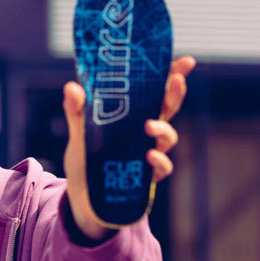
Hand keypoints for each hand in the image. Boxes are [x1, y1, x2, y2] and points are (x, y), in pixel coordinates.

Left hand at [62, 56, 194, 239]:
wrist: (83, 199)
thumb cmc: (87, 160)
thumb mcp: (80, 133)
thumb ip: (77, 111)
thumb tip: (73, 87)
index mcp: (132, 117)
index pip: (155, 92)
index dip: (172, 76)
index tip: (186, 61)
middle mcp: (144, 133)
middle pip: (168, 109)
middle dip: (175, 93)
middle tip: (176, 81)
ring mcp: (148, 154)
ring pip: (168, 137)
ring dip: (163, 129)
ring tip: (149, 126)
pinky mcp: (146, 177)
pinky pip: (162, 168)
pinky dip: (159, 161)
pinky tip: (150, 156)